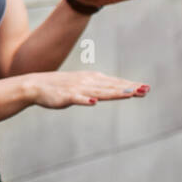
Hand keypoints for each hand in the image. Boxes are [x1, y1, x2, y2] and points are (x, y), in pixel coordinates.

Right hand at [26, 70, 147, 108]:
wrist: (35, 85)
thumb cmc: (60, 86)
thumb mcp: (83, 84)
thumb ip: (99, 87)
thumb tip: (115, 89)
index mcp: (92, 79)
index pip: (115, 82)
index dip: (130, 85)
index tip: (146, 88)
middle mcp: (87, 82)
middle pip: (111, 86)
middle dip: (129, 88)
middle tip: (145, 90)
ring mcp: (77, 89)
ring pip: (99, 92)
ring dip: (115, 93)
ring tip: (129, 94)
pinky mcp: (65, 97)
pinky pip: (77, 99)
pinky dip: (85, 100)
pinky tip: (93, 102)